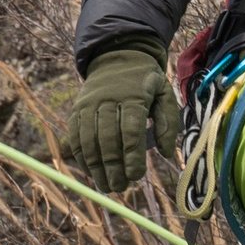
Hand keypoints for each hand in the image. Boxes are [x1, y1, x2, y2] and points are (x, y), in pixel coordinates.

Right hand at [67, 40, 180, 193]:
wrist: (117, 57)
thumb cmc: (146, 83)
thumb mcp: (164, 94)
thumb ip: (168, 122)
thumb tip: (166, 153)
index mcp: (133, 95)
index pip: (130, 130)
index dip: (132, 156)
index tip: (136, 176)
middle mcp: (107, 98)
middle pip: (107, 138)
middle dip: (113, 167)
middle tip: (121, 187)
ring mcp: (88, 104)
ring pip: (89, 140)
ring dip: (96, 167)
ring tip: (107, 186)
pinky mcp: (77, 110)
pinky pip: (76, 137)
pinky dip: (82, 158)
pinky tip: (92, 173)